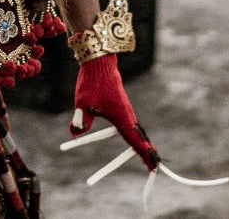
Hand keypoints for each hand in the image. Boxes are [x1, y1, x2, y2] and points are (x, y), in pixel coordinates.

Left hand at [71, 54, 158, 169]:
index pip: (135, 141)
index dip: (144, 155)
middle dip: (146, 152)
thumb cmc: (93, 83)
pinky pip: (131, 123)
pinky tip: (132, 134)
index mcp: (122, 118)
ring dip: (141, 143)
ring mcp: (125, 109)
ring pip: (136, 130)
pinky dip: (135, 133)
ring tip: (147, 154)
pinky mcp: (121, 104)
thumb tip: (75, 134)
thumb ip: (81, 121)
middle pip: (140, 138)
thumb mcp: (83, 104)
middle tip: (153, 167)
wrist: (100, 62)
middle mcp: (127, 114)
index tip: (153, 167)